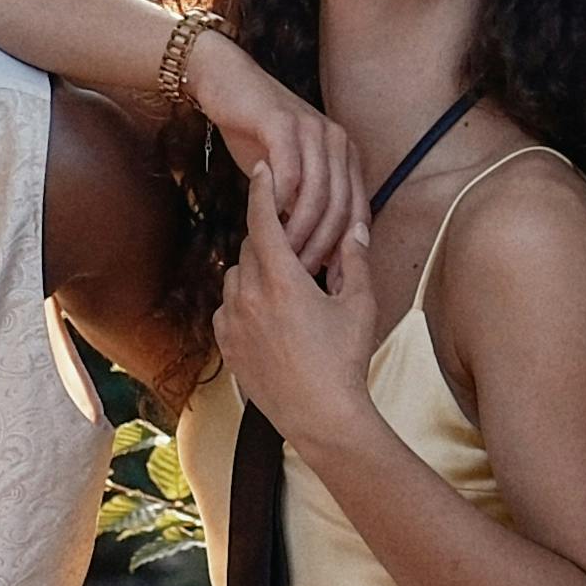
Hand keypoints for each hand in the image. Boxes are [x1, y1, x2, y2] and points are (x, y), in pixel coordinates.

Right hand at [181, 35, 363, 285]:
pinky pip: (289, 175)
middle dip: (323, 248)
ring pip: (317, 196)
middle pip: (340, 208)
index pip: (357, 212)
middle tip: (303, 276)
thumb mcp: (289, 172)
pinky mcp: (284, 125)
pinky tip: (266, 225)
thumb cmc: (256, 134)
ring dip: (300, 233)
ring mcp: (313, 131)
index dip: (347, 250)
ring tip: (283, 258)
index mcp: (346, 155)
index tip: (331, 282)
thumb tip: (315, 255)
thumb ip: (305, 204)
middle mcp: (338, 141)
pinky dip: (279, 205)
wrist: (226, 84)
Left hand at [209, 183, 389, 443]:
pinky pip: (226, 309)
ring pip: (236, 277)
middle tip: (290, 240)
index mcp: (281, 279)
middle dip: (268, 239)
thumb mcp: (359, 305)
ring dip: (254, 271)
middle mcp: (249, 295)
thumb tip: (356, 227)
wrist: (320, 416)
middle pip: (251, 248)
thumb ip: (354, 259)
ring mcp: (233, 322)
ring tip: (281, 283)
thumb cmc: (344, 360)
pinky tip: (265, 314)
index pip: (264, 220)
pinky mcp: (227, 346)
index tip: (261, 169)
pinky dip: (241, 302)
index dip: (263, 190)